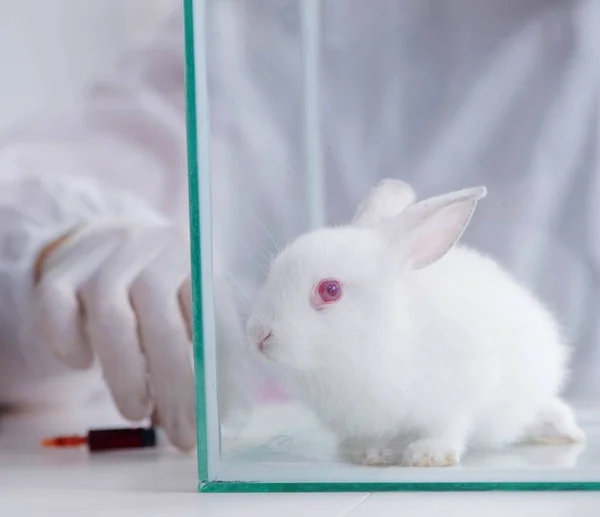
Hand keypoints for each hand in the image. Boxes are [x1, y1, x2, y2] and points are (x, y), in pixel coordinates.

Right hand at [33, 221, 195, 449]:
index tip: (214, 417)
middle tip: (181, 432)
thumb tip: (227, 411)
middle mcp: (150, 251)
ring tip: (138, 412)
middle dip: (174, 386)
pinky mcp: (60, 272)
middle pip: (162, 321)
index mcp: (194, 258)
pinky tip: (83, 365)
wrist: (108, 238)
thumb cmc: (163, 284)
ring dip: (127, 376)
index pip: (208, 316)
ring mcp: (102, 259)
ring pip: (111, 320)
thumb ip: (211, 342)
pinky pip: (57, 310)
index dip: (213, 369)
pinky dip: (69, 344)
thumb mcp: (194, 299)